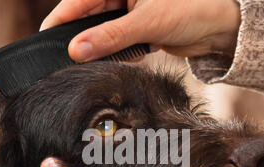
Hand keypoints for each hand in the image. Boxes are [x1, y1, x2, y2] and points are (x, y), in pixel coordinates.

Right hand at [40, 0, 240, 61]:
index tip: (45, 41)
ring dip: (94, 48)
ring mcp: (127, 12)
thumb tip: (77, 51)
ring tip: (81, 64)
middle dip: (77, 38)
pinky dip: (110, 52)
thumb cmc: (191, 10)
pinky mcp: (136, 29)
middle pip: (87, 17)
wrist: (219, 27)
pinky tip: (104, 61)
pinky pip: (115, 42)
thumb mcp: (147, 22)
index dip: (61, 21)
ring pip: (100, 31)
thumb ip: (111, 37)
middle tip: (62, 60)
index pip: (79, 0)